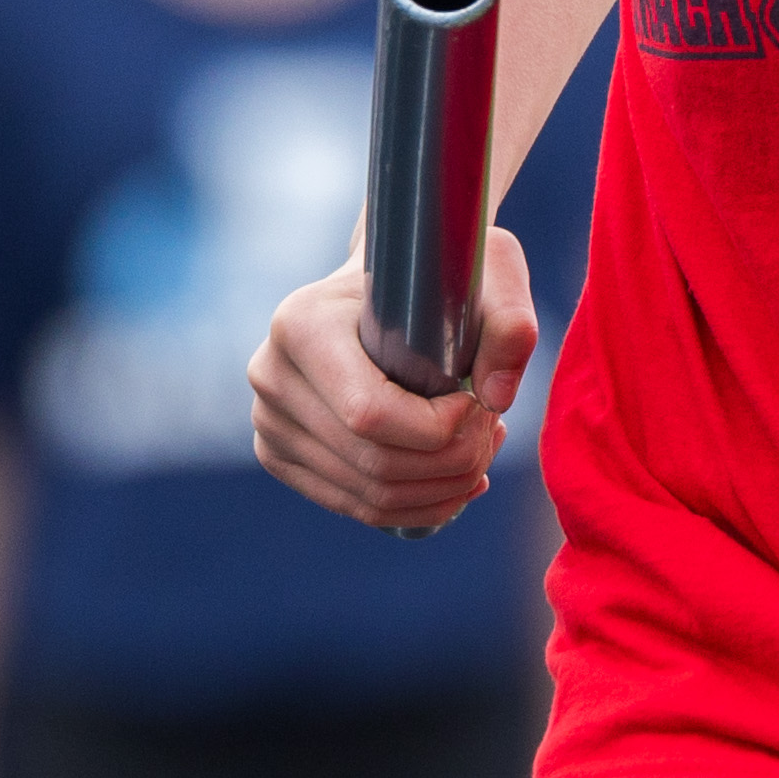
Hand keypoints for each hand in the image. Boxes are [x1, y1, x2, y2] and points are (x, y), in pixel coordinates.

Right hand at [247, 223, 540, 535]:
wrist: (390, 287)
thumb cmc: (440, 274)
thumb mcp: (490, 270)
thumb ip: (509, 323)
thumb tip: (496, 399)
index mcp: (301, 323)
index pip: (371, 414)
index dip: (441, 430)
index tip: (480, 403)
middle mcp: (270, 375)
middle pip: (373, 464)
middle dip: (452, 463)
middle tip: (492, 433)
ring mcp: (269, 422)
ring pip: (369, 496)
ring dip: (442, 489)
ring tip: (480, 452)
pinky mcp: (280, 456)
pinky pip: (358, 507)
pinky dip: (418, 506)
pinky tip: (456, 479)